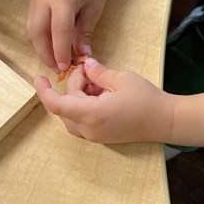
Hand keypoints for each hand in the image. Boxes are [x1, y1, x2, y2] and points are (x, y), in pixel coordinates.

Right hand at [26, 0, 112, 71]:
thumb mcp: (93, 12)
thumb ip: (84, 35)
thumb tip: (82, 58)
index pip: (58, 30)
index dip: (60, 51)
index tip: (65, 68)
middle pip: (38, 32)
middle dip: (46, 54)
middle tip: (57, 69)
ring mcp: (35, 0)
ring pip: (31, 32)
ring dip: (41, 49)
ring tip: (54, 62)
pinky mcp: (32, 4)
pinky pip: (32, 27)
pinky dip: (39, 41)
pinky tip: (50, 49)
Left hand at [35, 57, 172, 143]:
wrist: (165, 120)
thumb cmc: (145, 99)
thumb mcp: (121, 78)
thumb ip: (98, 72)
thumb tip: (86, 66)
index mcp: (91, 114)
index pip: (57, 105)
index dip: (45, 91)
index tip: (39, 77)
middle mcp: (89, 129)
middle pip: (66, 107)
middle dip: (73, 87)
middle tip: (90, 70)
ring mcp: (95, 136)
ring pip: (72, 115)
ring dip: (78, 97)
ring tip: (98, 83)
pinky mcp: (101, 137)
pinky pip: (82, 122)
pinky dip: (85, 106)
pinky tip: (101, 94)